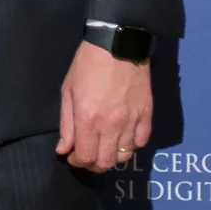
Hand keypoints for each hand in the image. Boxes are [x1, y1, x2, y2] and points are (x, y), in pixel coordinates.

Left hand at [55, 42, 151, 171]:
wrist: (117, 45)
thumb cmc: (87, 65)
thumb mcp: (68, 91)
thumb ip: (66, 124)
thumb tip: (63, 150)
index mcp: (88, 119)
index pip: (85, 157)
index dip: (77, 162)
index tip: (73, 156)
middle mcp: (111, 126)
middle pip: (105, 163)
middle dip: (93, 164)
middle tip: (88, 155)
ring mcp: (131, 122)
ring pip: (124, 156)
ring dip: (112, 156)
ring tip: (105, 147)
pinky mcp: (147, 115)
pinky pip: (141, 142)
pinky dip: (132, 145)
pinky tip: (123, 137)